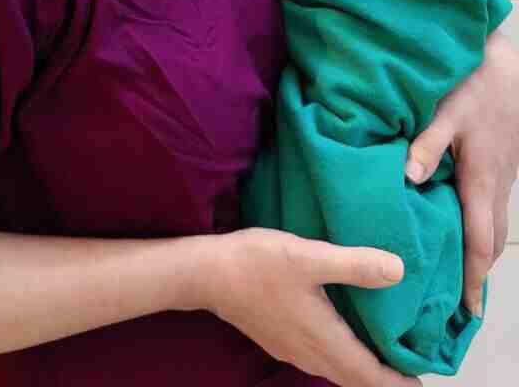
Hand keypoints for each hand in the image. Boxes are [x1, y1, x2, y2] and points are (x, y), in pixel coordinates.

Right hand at [201, 227, 420, 386]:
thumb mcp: (308, 257)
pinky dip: (344, 357)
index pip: (371, 377)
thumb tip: (400, 270)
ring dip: (364, 368)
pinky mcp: (280, 340)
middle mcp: (311, 354)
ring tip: (386, 353)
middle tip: (412, 369)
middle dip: (385, 380)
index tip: (423, 384)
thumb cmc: (258, 264)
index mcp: (324, 340)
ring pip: (338, 370)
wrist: (207, 274)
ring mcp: (293, 350)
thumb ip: (354, 264)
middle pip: (356, 379)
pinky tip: (344, 334)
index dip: (399, 384)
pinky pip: (322, 359)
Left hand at [405, 27, 518, 315]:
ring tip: (464, 277)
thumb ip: (428, 143)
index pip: (479, 241)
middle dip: (478, 274)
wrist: (513, 69)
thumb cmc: (477, 86)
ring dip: (481, 252)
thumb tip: (408, 177)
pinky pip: (495, 208)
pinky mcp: (501, 165)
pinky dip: (484, 228)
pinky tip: (468, 228)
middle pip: (490, 241)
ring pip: (495, 225)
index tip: (469, 310)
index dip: (473, 277)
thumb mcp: (448, 111)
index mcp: (481, 181)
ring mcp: (503, 177)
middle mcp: (497, 186)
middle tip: (463, 306)